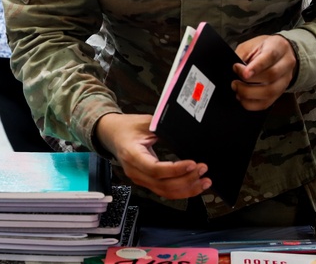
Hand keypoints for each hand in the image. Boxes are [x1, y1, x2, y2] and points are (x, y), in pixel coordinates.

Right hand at [95, 113, 209, 199]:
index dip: (175, 170)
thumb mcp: (145, 122)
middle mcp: (135, 172)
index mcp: (133, 155)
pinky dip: (181, 191)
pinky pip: (164, 191)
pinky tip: (194, 186)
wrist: (111, 134)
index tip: (192, 164)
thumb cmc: (126, 127)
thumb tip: (183, 132)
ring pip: (165, 192)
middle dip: (186, 180)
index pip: (155, 169)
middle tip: (202, 169)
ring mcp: (140, 179)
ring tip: (204, 181)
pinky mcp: (146, 181)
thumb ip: (163, 127)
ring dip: (187, 189)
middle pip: (163, 185)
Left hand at [232, 34, 296, 109]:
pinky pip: (267, 103)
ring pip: (270, 92)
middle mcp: (286, 64)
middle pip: (271, 76)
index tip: (242, 73)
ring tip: (237, 89)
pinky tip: (243, 98)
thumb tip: (233, 70)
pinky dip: (252, 104)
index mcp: (278, 47)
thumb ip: (242, 55)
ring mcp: (285, 80)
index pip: (269, 57)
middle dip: (249, 81)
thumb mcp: (251, 44)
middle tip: (234, 81)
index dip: (256, 67)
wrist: (281, 53)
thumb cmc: (264, 47)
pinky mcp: (280, 92)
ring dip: (249, 94)